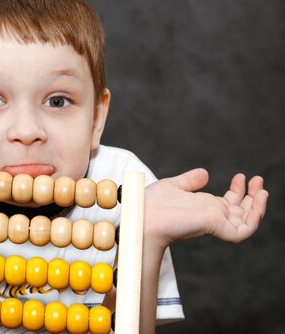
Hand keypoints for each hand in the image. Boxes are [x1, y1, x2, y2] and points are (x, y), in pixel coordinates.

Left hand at [144, 168, 268, 246]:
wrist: (141, 215)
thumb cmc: (151, 204)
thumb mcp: (174, 186)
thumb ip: (190, 181)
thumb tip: (205, 173)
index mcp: (203, 208)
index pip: (229, 203)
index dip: (239, 191)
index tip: (241, 176)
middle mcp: (212, 216)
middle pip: (242, 211)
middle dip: (253, 196)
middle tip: (258, 179)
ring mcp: (215, 223)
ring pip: (247, 221)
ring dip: (258, 205)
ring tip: (261, 189)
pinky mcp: (215, 228)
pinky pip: (243, 231)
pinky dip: (254, 218)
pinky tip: (257, 200)